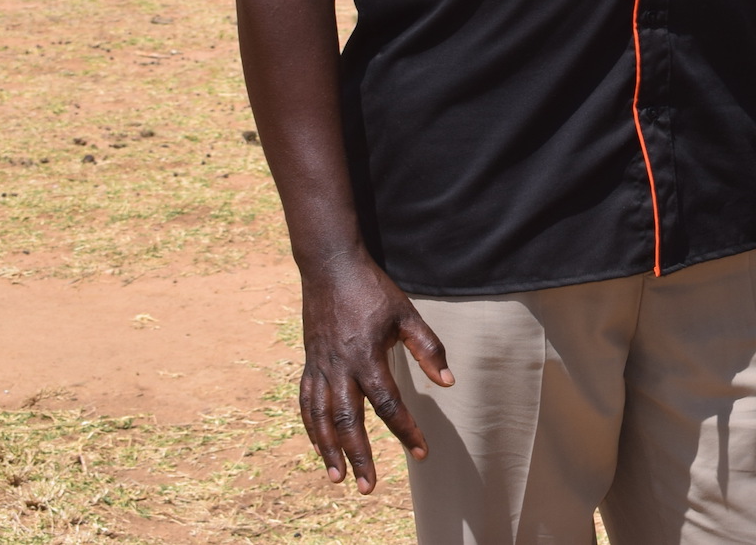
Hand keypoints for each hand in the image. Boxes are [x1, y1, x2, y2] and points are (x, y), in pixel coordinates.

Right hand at [297, 253, 452, 492]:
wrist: (330, 268)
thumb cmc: (373, 291)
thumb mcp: (407, 315)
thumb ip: (428, 348)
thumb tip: (448, 382)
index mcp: (367, 356)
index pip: (389, 404)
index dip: (406, 430)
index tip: (421, 453)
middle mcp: (340, 368)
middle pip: (349, 422)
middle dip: (360, 456)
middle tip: (369, 487)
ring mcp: (320, 367)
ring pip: (322, 418)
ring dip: (330, 451)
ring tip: (339, 479)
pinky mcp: (309, 364)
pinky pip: (306, 403)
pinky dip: (313, 428)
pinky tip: (321, 447)